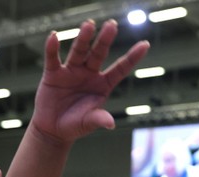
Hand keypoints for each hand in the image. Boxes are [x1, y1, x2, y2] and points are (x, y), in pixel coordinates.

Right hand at [31, 19, 148, 144]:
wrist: (53, 130)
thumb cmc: (75, 125)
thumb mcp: (88, 123)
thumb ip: (98, 119)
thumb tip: (110, 123)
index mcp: (103, 85)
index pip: (120, 68)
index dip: (132, 58)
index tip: (145, 45)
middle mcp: (89, 74)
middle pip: (99, 54)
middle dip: (105, 40)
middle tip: (112, 26)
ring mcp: (72, 71)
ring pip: (79, 51)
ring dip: (83, 38)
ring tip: (88, 25)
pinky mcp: (54, 74)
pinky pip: (53, 58)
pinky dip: (52, 48)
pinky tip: (54, 37)